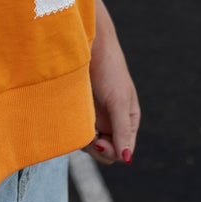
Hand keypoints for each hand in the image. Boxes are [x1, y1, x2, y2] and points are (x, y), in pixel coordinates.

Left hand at [88, 0, 139, 166]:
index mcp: (128, 120)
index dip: (111, 151)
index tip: (99, 142)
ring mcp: (95, 116)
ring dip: (84, 140)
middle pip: (106, 152)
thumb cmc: (109, 68)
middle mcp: (113, 121)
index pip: (122, 150)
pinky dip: (75, 131)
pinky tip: (72, 121)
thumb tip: (128, 159)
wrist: (88, 42)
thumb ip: (122, 130)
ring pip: (90, 144)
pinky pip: (78, 131)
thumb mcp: (118, 101)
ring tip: (80, 125)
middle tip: (89, 137)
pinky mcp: (78, 110)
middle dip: (97, 149)